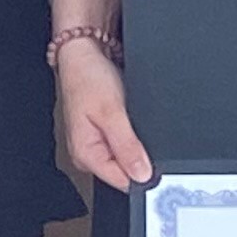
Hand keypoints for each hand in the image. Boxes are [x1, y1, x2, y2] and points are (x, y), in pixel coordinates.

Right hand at [54, 40, 148, 189]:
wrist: (82, 54)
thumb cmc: (88, 77)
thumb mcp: (111, 112)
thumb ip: (127, 146)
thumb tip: (142, 174)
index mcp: (85, 154)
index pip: (122, 182)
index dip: (142, 172)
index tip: (154, 156)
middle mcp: (87, 155)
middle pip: (125, 172)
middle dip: (140, 156)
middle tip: (141, 130)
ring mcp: (96, 145)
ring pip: (127, 159)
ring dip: (137, 144)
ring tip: (132, 120)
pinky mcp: (103, 135)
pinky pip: (124, 146)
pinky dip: (133, 135)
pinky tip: (131, 120)